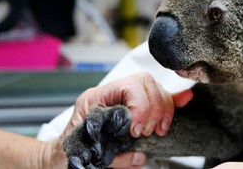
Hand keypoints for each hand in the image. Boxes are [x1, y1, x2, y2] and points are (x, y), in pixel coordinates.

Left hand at [54, 72, 192, 167]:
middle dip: (155, 106)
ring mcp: (121, 99)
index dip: (141, 106)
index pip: (129, 86)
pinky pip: (154, 98)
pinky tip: (183, 100)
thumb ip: (115, 157)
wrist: (59, 160)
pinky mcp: (131, 108)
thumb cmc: (68, 156)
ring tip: (158, 130)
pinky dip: (170, 101)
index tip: (138, 130)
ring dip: (163, 108)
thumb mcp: (88, 155)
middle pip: (145, 82)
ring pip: (153, 88)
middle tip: (149, 132)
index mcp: (94, 99)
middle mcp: (108, 94)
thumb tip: (141, 156)